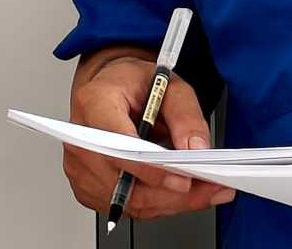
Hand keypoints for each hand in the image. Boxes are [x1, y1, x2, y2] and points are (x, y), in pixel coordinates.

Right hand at [63, 48, 235, 220]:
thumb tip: (196, 148)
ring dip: (171, 202)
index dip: (152, 169)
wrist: (111, 89)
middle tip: (210, 189)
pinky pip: (128, 207)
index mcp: (94, 104)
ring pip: (130, 202)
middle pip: (126, 182)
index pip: (120, 146)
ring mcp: (81, 168)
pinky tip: (180, 193)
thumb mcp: (168, 84)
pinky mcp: (88, 188)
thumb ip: (185, 115)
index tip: (183, 180)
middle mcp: (81, 140)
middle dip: (173, 192)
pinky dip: (158, 204)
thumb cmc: (132, 85)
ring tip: (204, 191)